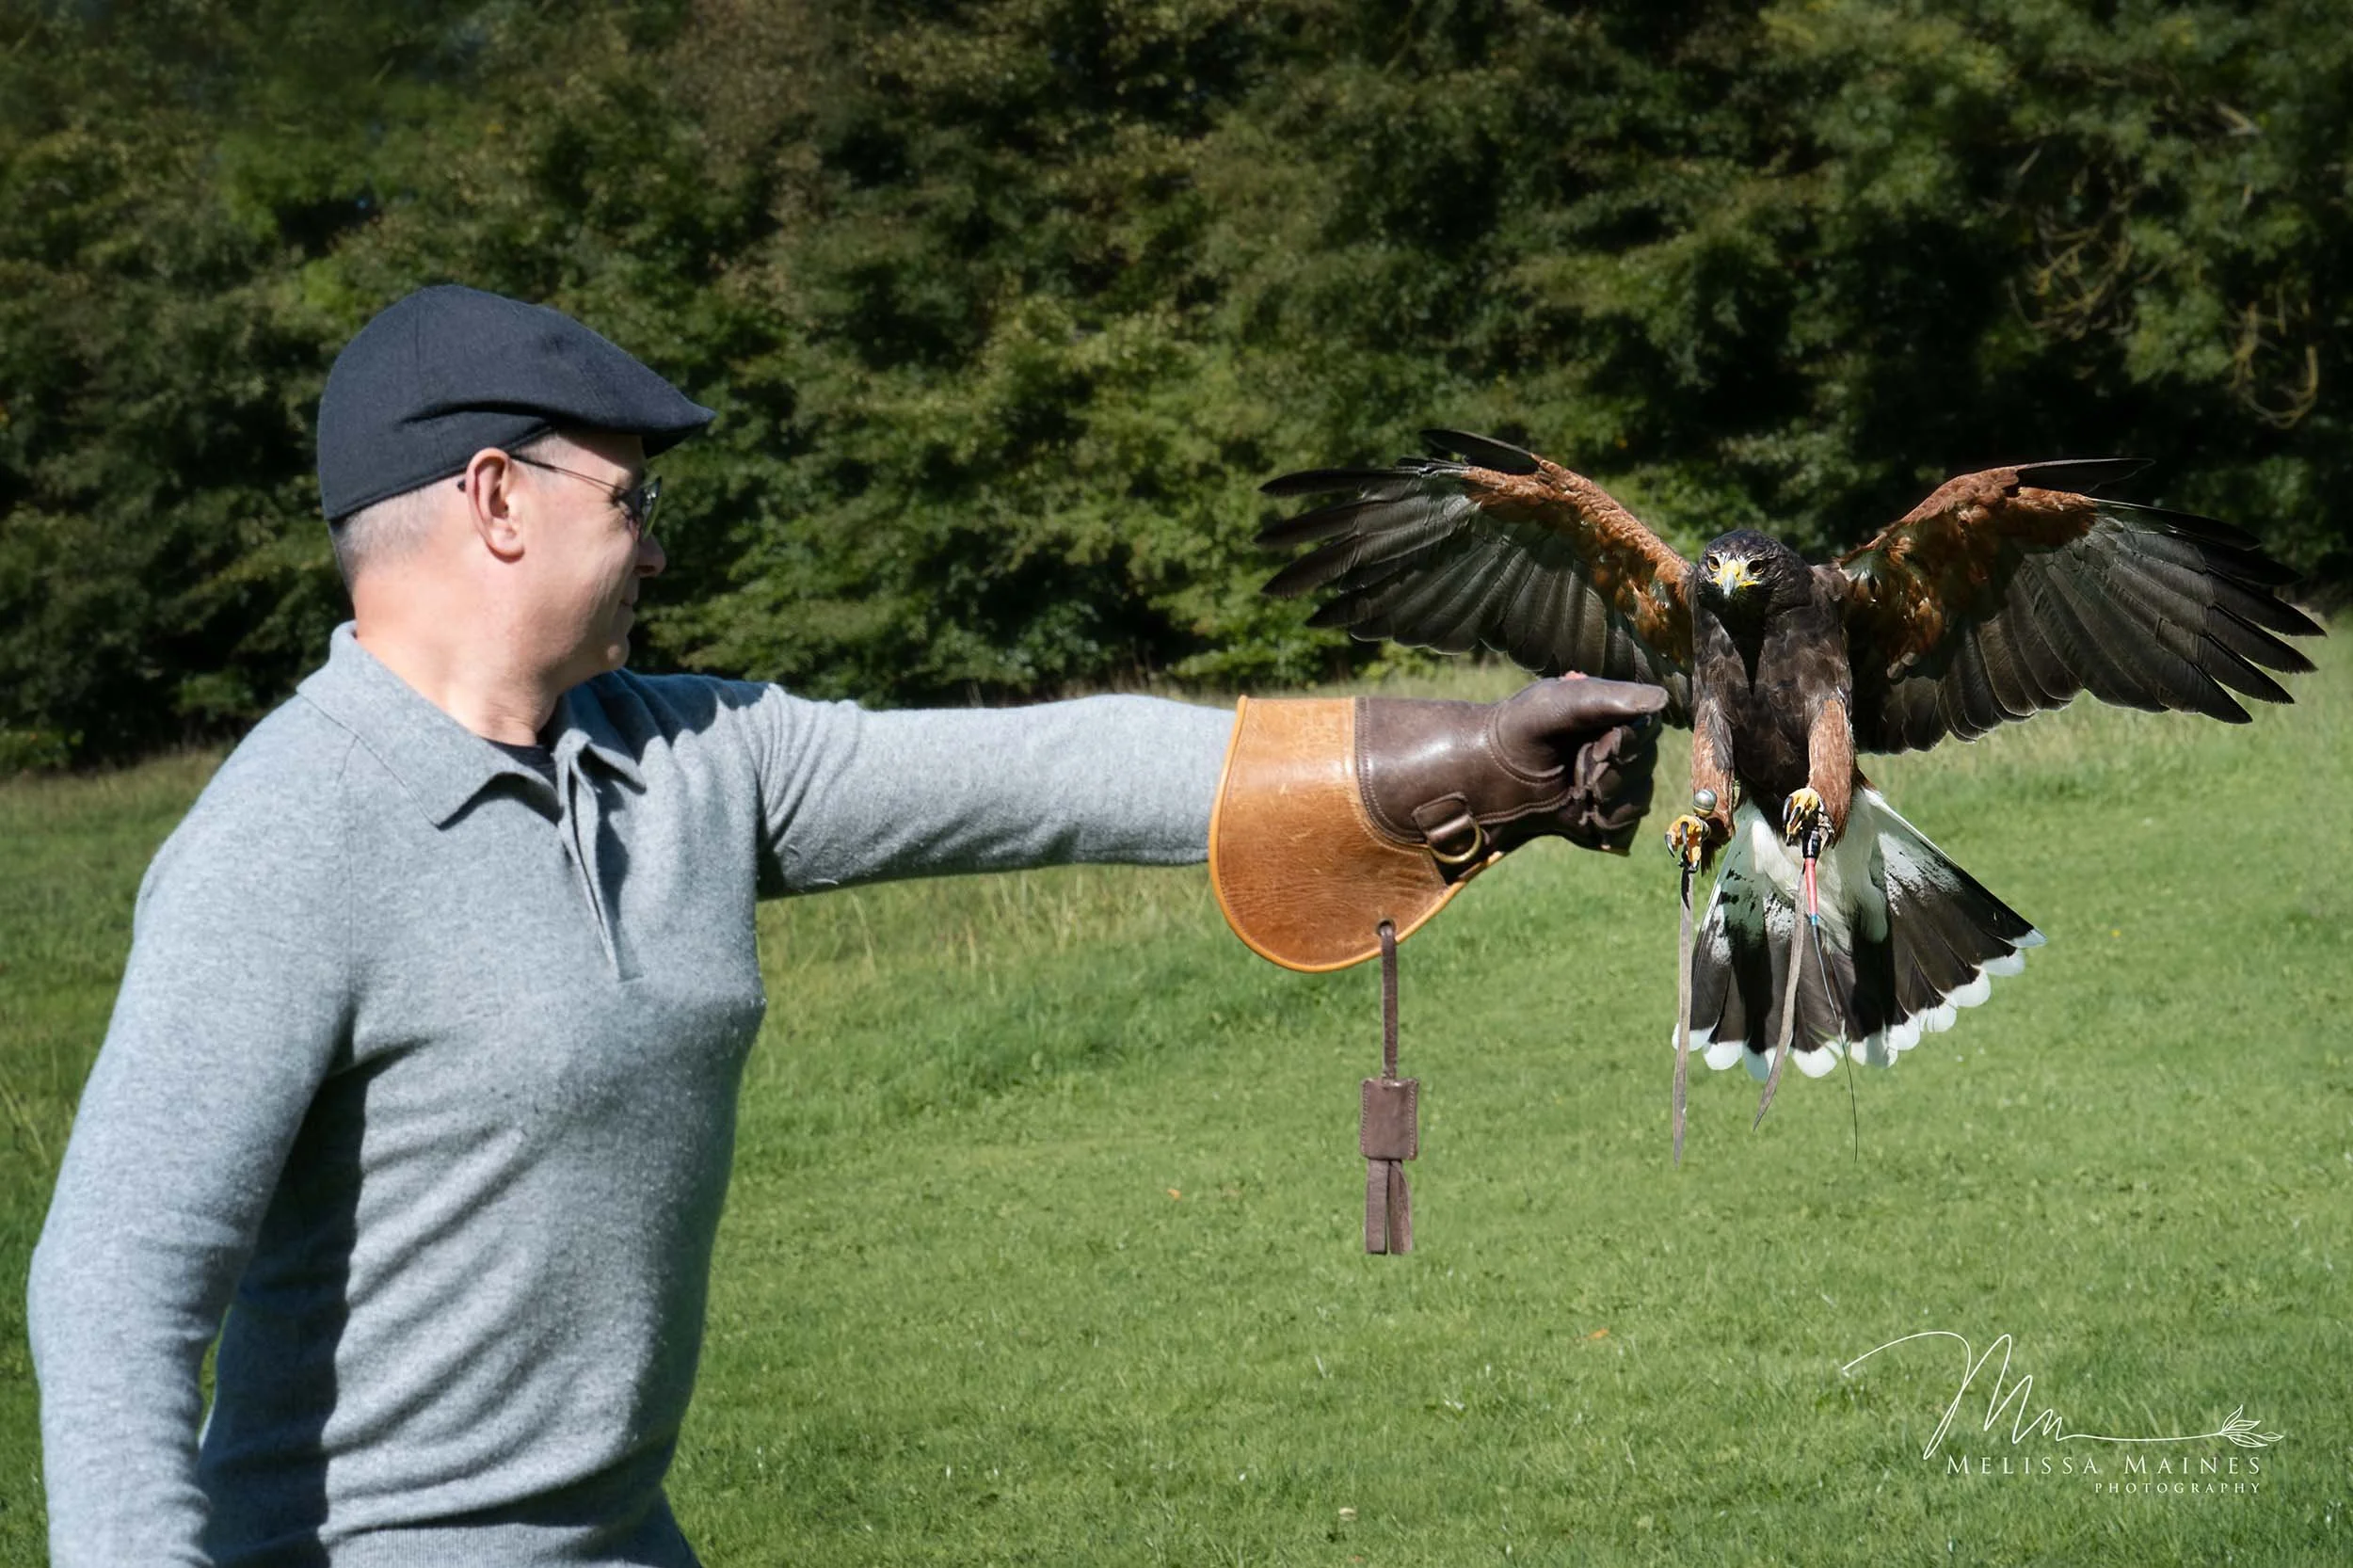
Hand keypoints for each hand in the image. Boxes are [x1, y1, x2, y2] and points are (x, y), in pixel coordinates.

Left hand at [1355, 675, 1669, 875]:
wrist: (1481, 777)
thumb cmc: (1515, 731)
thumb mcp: (1556, 704)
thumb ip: (1607, 698)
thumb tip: (1662, 698)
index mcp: (1610, 717)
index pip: (1648, 731)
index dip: (1631, 745)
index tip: (1604, 748)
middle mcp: (1615, 750)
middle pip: (1645, 767)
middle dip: (1614, 775)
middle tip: (1580, 775)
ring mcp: (1608, 785)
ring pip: (1638, 799)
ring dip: (1608, 801)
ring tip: (1575, 792)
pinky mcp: (1597, 818)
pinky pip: (1623, 827)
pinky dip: (1605, 824)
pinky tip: (1580, 815)